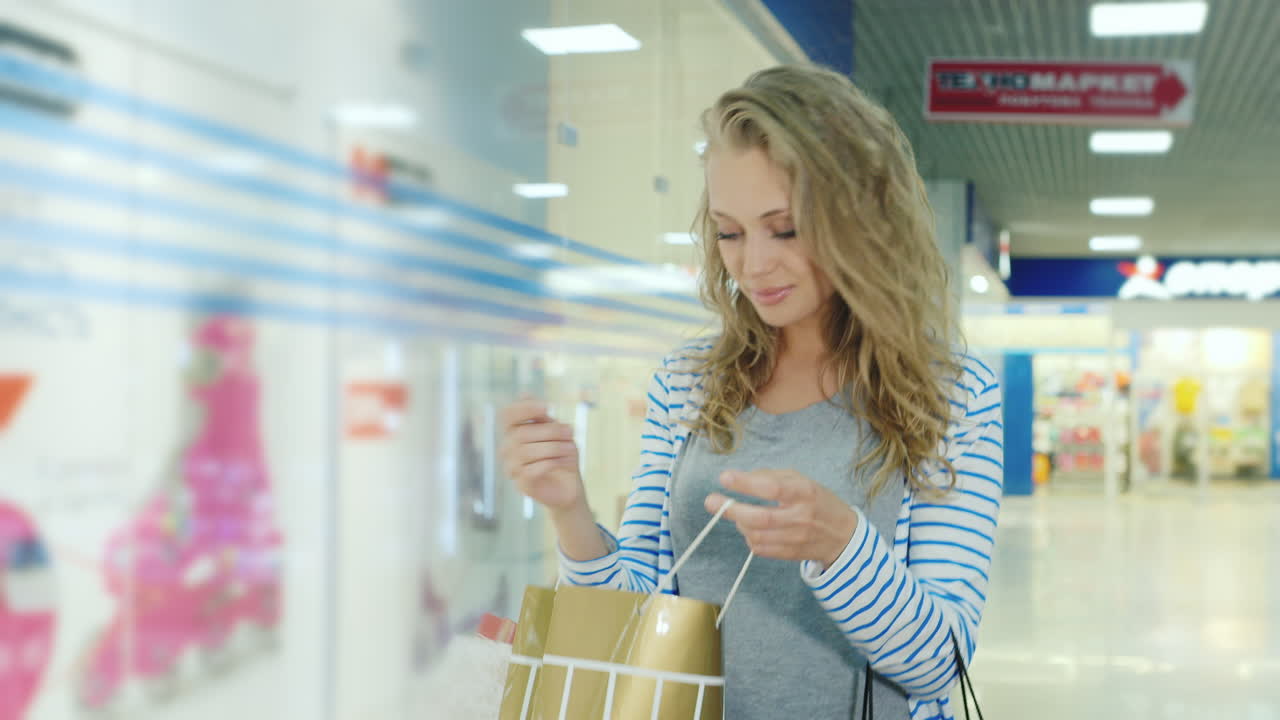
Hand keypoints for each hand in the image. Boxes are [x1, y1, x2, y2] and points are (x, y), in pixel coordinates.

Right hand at [499, 398, 584, 512]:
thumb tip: (523, 393)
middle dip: (550, 431)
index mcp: (514, 432)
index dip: (524, 408)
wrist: (569, 486)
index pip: (507, 415)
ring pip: (527, 452)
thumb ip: (541, 416)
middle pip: (522, 433)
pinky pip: (532, 470)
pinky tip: (565, 461)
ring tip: (572, 448)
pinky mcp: (522, 484)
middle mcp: (508, 448)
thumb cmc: (561, 454)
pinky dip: (552, 463)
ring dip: (554, 447)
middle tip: (571, 431)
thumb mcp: (556, 431)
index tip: (547, 408)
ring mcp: (512, 467)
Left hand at [705, 469, 858, 568]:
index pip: (773, 488)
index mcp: (805, 492)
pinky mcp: (790, 555)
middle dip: (732, 509)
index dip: (747, 483)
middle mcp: (800, 517)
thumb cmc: (817, 501)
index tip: (725, 477)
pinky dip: (749, 537)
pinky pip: (760, 548)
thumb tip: (741, 478)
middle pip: (760, 517)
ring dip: (740, 524)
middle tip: (711, 501)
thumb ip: (771, 476)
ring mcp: (795, 538)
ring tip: (737, 513)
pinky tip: (751, 528)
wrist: (842, 535)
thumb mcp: (801, 480)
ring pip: (756, 535)